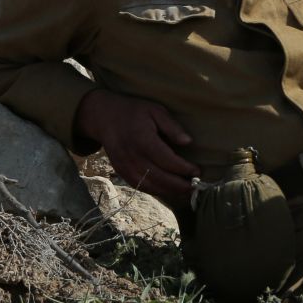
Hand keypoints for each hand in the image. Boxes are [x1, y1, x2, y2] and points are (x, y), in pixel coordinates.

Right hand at [76, 89, 198, 197]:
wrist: (104, 116)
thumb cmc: (134, 112)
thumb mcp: (155, 110)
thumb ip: (172, 126)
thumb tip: (188, 142)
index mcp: (142, 140)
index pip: (166, 160)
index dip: (183, 168)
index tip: (198, 171)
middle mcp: (132, 156)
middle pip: (159, 177)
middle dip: (180, 185)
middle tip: (197, 187)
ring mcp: (124, 166)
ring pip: (150, 185)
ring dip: (170, 191)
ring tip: (187, 192)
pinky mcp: (121, 171)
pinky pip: (140, 186)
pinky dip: (156, 191)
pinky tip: (170, 191)